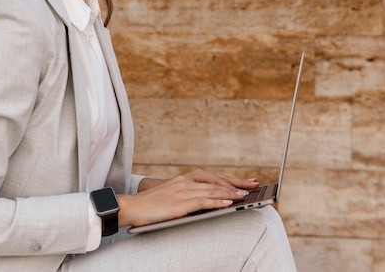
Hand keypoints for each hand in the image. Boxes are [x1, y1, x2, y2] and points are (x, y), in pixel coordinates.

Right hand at [118, 169, 259, 227]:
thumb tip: (210, 203)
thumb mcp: (171, 196)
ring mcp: (181, 191)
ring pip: (211, 189)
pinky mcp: (178, 203)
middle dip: (236, 183)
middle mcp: (184, 181)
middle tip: (253, 186)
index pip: (212, 177)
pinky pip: (201, 201)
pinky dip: (216, 201)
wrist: (131, 207)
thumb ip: (189, 197)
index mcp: (183, 179)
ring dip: (230, 192)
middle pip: (215, 181)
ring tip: (244, 195)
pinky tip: (227, 203)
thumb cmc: (150, 205)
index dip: (230, 179)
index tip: (246, 181)